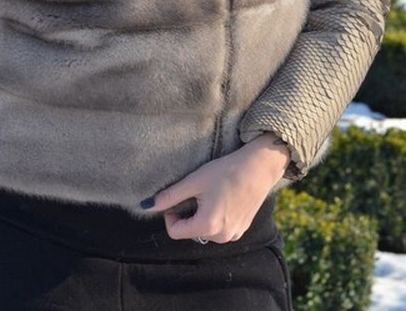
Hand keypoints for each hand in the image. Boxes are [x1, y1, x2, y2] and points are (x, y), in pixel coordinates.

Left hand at [148, 133, 290, 243]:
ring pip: (204, 230)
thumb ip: (169, 196)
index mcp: (208, 226)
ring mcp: (233, 235)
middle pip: (190, 231)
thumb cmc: (225, 171)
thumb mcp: (194, 181)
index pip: (175, 232)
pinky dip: (215, 217)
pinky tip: (223, 198)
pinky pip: (219, 229)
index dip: (170, 214)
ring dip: (201, 215)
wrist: (259, 167)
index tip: (178, 196)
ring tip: (211, 193)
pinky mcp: (241, 230)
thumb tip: (146, 206)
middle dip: (188, 214)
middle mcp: (221, 237)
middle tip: (197, 192)